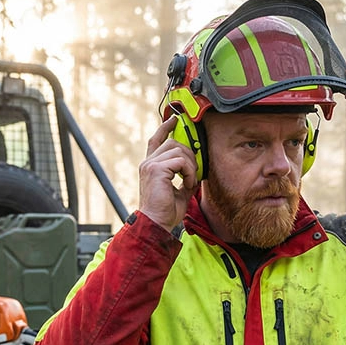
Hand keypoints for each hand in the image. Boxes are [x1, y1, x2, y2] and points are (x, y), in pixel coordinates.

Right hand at [138, 116, 198, 231]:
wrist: (156, 224)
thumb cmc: (165, 212)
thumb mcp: (180, 191)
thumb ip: (185, 177)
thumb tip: (198, 170)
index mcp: (151, 167)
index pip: (156, 140)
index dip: (165, 128)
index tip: (174, 120)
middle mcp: (148, 163)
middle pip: (173, 143)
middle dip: (189, 155)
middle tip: (193, 174)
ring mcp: (150, 165)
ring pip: (178, 150)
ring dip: (190, 166)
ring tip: (190, 181)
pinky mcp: (155, 169)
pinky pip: (180, 161)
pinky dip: (189, 172)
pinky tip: (187, 183)